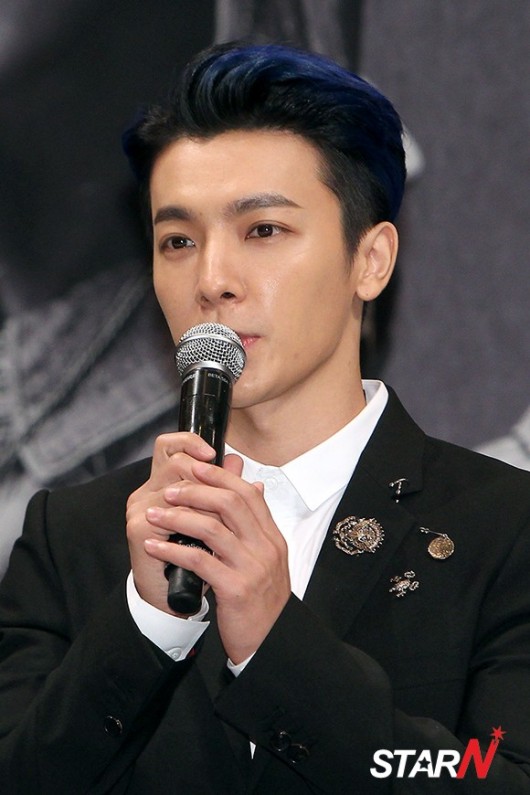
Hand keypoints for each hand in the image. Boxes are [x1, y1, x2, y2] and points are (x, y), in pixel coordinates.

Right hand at [126, 432, 216, 615]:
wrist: (175, 598)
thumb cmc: (195, 559)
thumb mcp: (214, 519)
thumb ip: (223, 488)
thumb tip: (237, 461)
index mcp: (163, 484)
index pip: (169, 446)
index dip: (190, 442)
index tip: (214, 453)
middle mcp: (147, 492)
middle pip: (173, 460)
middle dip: (203, 472)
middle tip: (223, 488)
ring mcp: (140, 509)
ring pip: (177, 488)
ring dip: (205, 501)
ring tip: (224, 516)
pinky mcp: (139, 529)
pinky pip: (172, 517)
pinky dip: (195, 523)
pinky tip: (209, 532)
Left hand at [141, 458, 290, 663]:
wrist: (272, 643)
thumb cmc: (262, 600)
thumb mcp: (267, 558)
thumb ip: (257, 524)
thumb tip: (254, 485)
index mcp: (272, 537)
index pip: (247, 493)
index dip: (220, 476)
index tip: (195, 467)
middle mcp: (265, 548)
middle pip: (230, 503)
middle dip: (196, 490)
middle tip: (169, 489)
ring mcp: (252, 568)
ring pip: (212, 528)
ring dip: (178, 517)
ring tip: (154, 515)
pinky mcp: (235, 589)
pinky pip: (199, 561)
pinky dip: (172, 550)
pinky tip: (154, 546)